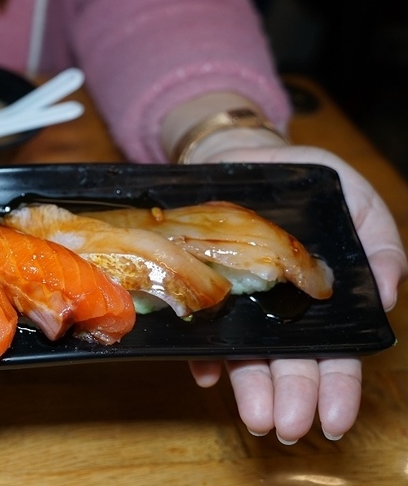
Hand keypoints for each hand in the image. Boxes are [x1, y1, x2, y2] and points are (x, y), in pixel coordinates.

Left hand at [187, 144, 406, 442]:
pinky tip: (205, 375)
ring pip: (246, 356)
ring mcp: (237, 306)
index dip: (338, 387)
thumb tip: (390, 293)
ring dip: (251, 390)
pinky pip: (196, 331)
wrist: (236, 155)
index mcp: (321, 300)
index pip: (335, 352)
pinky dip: (201, 355)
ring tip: (259, 420)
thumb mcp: (354, 197)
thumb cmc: (301, 180)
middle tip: (290, 428)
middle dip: (293, 399)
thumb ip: (380, 240)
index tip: (334, 419)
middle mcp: (278, 312)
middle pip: (289, 363)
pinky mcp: (199, 294)